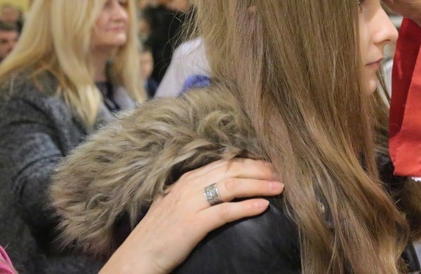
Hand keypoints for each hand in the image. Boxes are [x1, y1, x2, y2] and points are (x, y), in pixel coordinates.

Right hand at [100, 158, 283, 273]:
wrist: (137, 258)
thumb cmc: (159, 234)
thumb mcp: (178, 204)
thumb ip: (199, 192)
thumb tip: (227, 187)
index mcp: (188, 179)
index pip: (226, 162)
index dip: (252, 162)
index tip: (272, 165)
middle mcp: (190, 185)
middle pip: (233, 169)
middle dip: (261, 169)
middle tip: (283, 172)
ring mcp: (190, 203)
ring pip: (232, 185)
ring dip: (260, 184)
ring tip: (280, 187)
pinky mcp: (193, 223)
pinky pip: (225, 211)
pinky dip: (246, 207)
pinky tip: (263, 206)